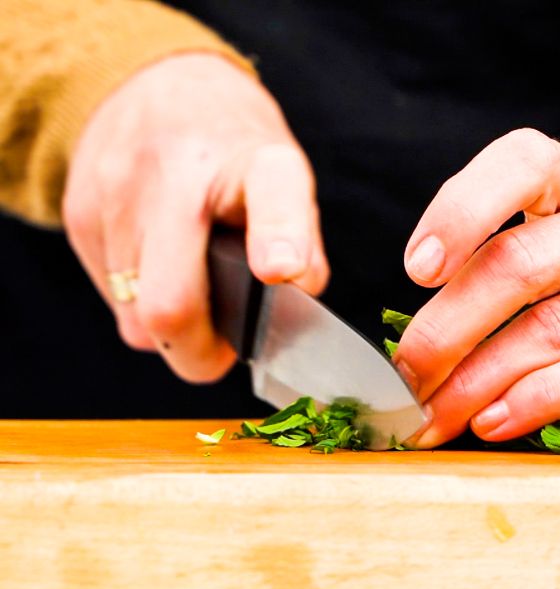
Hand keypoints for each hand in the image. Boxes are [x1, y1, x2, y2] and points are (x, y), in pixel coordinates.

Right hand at [63, 53, 327, 381]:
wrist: (155, 85)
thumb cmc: (234, 152)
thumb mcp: (285, 181)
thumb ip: (302, 245)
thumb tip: (293, 301)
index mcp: (255, 161)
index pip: (271, 195)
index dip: (279, 237)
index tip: (280, 269)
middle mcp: (180, 172)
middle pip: (170, 302)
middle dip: (198, 351)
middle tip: (221, 352)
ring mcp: (119, 193)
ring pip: (136, 315)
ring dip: (170, 326)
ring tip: (195, 293)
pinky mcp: (79, 213)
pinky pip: (112, 296)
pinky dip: (139, 302)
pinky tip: (160, 268)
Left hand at [396, 128, 559, 446]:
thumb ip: (505, 264)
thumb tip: (418, 339)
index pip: (527, 161)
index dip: (462, 208)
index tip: (416, 269)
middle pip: (524, 262)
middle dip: (448, 326)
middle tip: (408, 373)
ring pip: (554, 328)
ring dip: (480, 380)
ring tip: (439, 411)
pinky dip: (535, 403)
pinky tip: (495, 421)